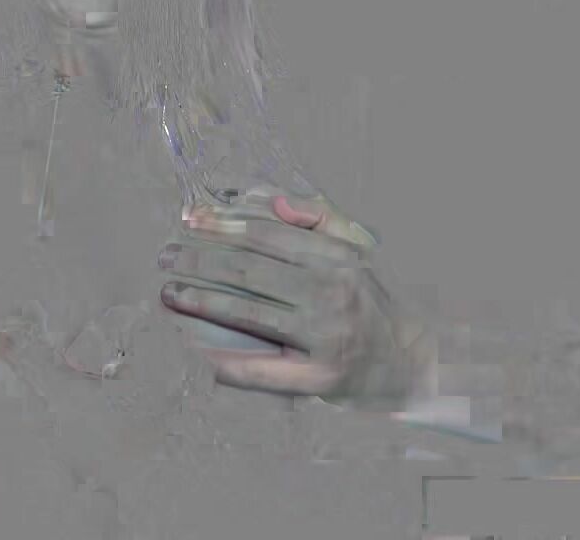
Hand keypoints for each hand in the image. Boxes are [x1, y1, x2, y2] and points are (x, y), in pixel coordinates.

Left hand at [158, 187, 431, 407]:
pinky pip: (262, 370)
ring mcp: (324, 338)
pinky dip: (226, 363)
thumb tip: (273, 200)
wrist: (413, 361)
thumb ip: (319, 218)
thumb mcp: (359, 249)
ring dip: (200, 301)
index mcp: (337, 258)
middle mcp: (331, 293)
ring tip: (168, 293)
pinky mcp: (319, 378)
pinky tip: (194, 352)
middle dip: (199, 260)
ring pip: (248, 313)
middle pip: (249, 271)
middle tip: (165, 257)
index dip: (223, 224)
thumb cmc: (375, 299)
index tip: (189, 219)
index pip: (267, 235)